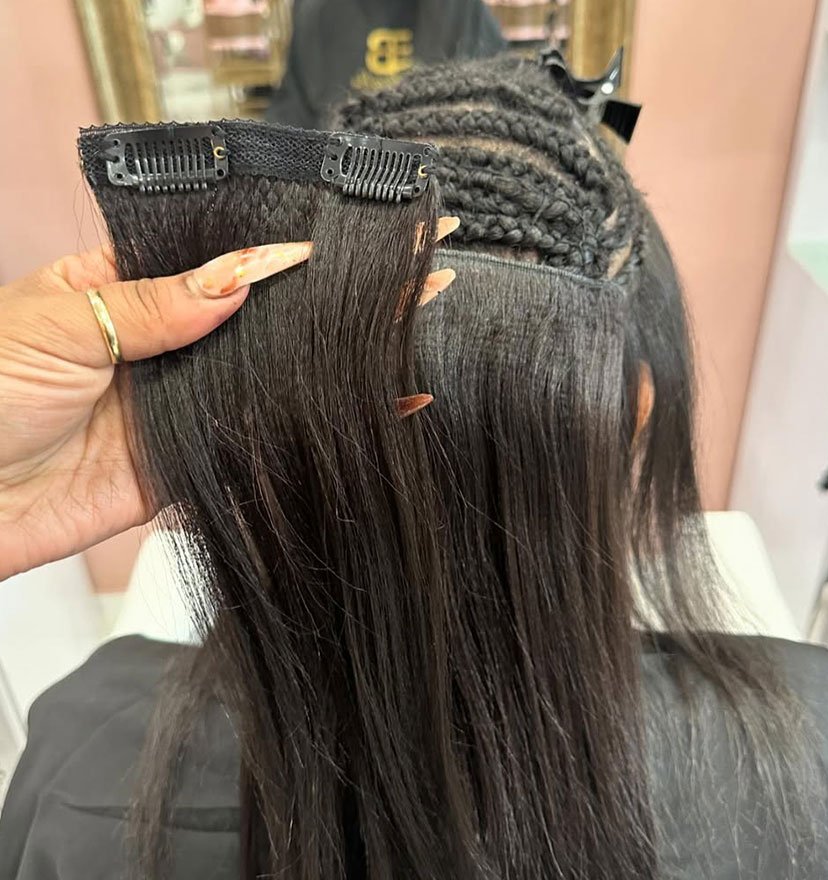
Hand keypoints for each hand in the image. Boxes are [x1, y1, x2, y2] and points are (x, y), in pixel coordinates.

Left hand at [0, 217, 458, 579]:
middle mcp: (167, 345)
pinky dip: (318, 428)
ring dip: (339, 359)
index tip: (355, 231)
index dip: (288, 245)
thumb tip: (246, 274)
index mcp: (128, 291)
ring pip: (273, 379)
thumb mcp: (59, 324)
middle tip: (414, 273)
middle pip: (263, 318)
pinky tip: (379, 408)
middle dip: (336, 298)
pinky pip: (263, 443)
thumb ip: (156, 304)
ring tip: (413, 326)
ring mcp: (184, 406)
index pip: (223, 259)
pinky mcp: (191, 465)